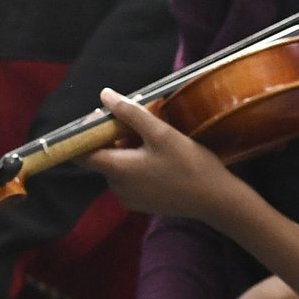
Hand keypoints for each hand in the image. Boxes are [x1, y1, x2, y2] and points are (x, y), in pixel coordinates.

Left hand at [79, 91, 240, 223]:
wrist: (216, 200)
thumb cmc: (189, 164)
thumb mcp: (160, 133)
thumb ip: (130, 113)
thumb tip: (104, 95)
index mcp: (116, 169)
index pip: (82, 153)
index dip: (84, 134)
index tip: (99, 116)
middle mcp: (116, 187)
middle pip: (104, 157)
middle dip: (114, 136)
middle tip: (137, 119)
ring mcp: (129, 198)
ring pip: (119, 166)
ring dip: (128, 149)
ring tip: (152, 135)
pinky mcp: (142, 203)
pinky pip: (131, 178)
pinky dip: (137, 164)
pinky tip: (158, 155)